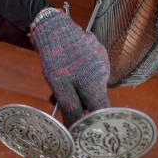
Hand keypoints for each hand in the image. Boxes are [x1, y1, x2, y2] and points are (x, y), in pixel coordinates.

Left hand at [29, 10, 109, 125]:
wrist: (53, 28)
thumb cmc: (56, 59)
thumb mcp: (59, 88)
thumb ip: (70, 109)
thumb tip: (75, 129)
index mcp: (96, 83)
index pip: (101, 110)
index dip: (93, 122)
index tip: (82, 128)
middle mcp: (103, 72)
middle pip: (94, 96)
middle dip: (78, 102)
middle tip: (58, 100)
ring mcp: (101, 60)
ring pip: (90, 82)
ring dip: (76, 88)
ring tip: (58, 83)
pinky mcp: (96, 51)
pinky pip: (89, 69)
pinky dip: (78, 74)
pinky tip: (65, 68)